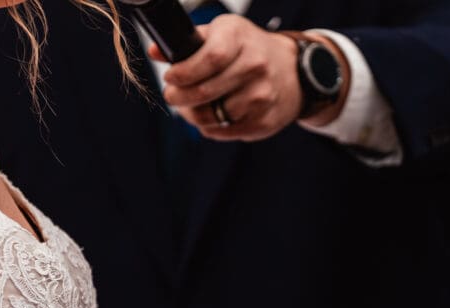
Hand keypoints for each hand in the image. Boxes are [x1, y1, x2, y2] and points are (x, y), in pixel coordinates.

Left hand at [152, 15, 301, 140]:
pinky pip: (223, 132)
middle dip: (180, 97)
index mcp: (240, 38)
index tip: (170, 77)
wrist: (294, 73)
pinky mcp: (264, 121)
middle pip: (205, 92)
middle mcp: (255, 66)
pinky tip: (215, 114)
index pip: (208, 58)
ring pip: (211, 117)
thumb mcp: (224, 34)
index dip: (183, 72)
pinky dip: (212, 126)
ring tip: (195, 106)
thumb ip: (190, 42)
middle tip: (173, 96)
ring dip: (195, 115)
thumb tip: (155, 51)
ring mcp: (262, 96)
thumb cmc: (249, 50)